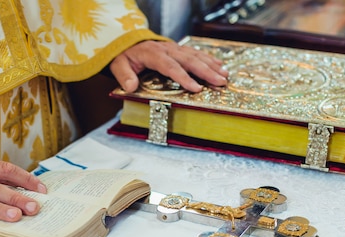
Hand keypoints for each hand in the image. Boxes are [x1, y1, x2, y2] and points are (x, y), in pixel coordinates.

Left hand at [109, 40, 227, 92]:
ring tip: (225, 76)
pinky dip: (209, 59)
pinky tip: (220, 65)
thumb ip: (124, 76)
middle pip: (189, 60)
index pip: (170, 67)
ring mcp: (174, 48)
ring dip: (211, 66)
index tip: (196, 88)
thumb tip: (131, 86)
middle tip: (220, 82)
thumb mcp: (118, 65)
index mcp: (153, 54)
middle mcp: (167, 49)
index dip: (184, 77)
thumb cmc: (124, 55)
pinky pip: (195, 52)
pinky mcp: (178, 48)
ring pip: (195, 55)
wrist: (127, 41)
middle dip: (206, 72)